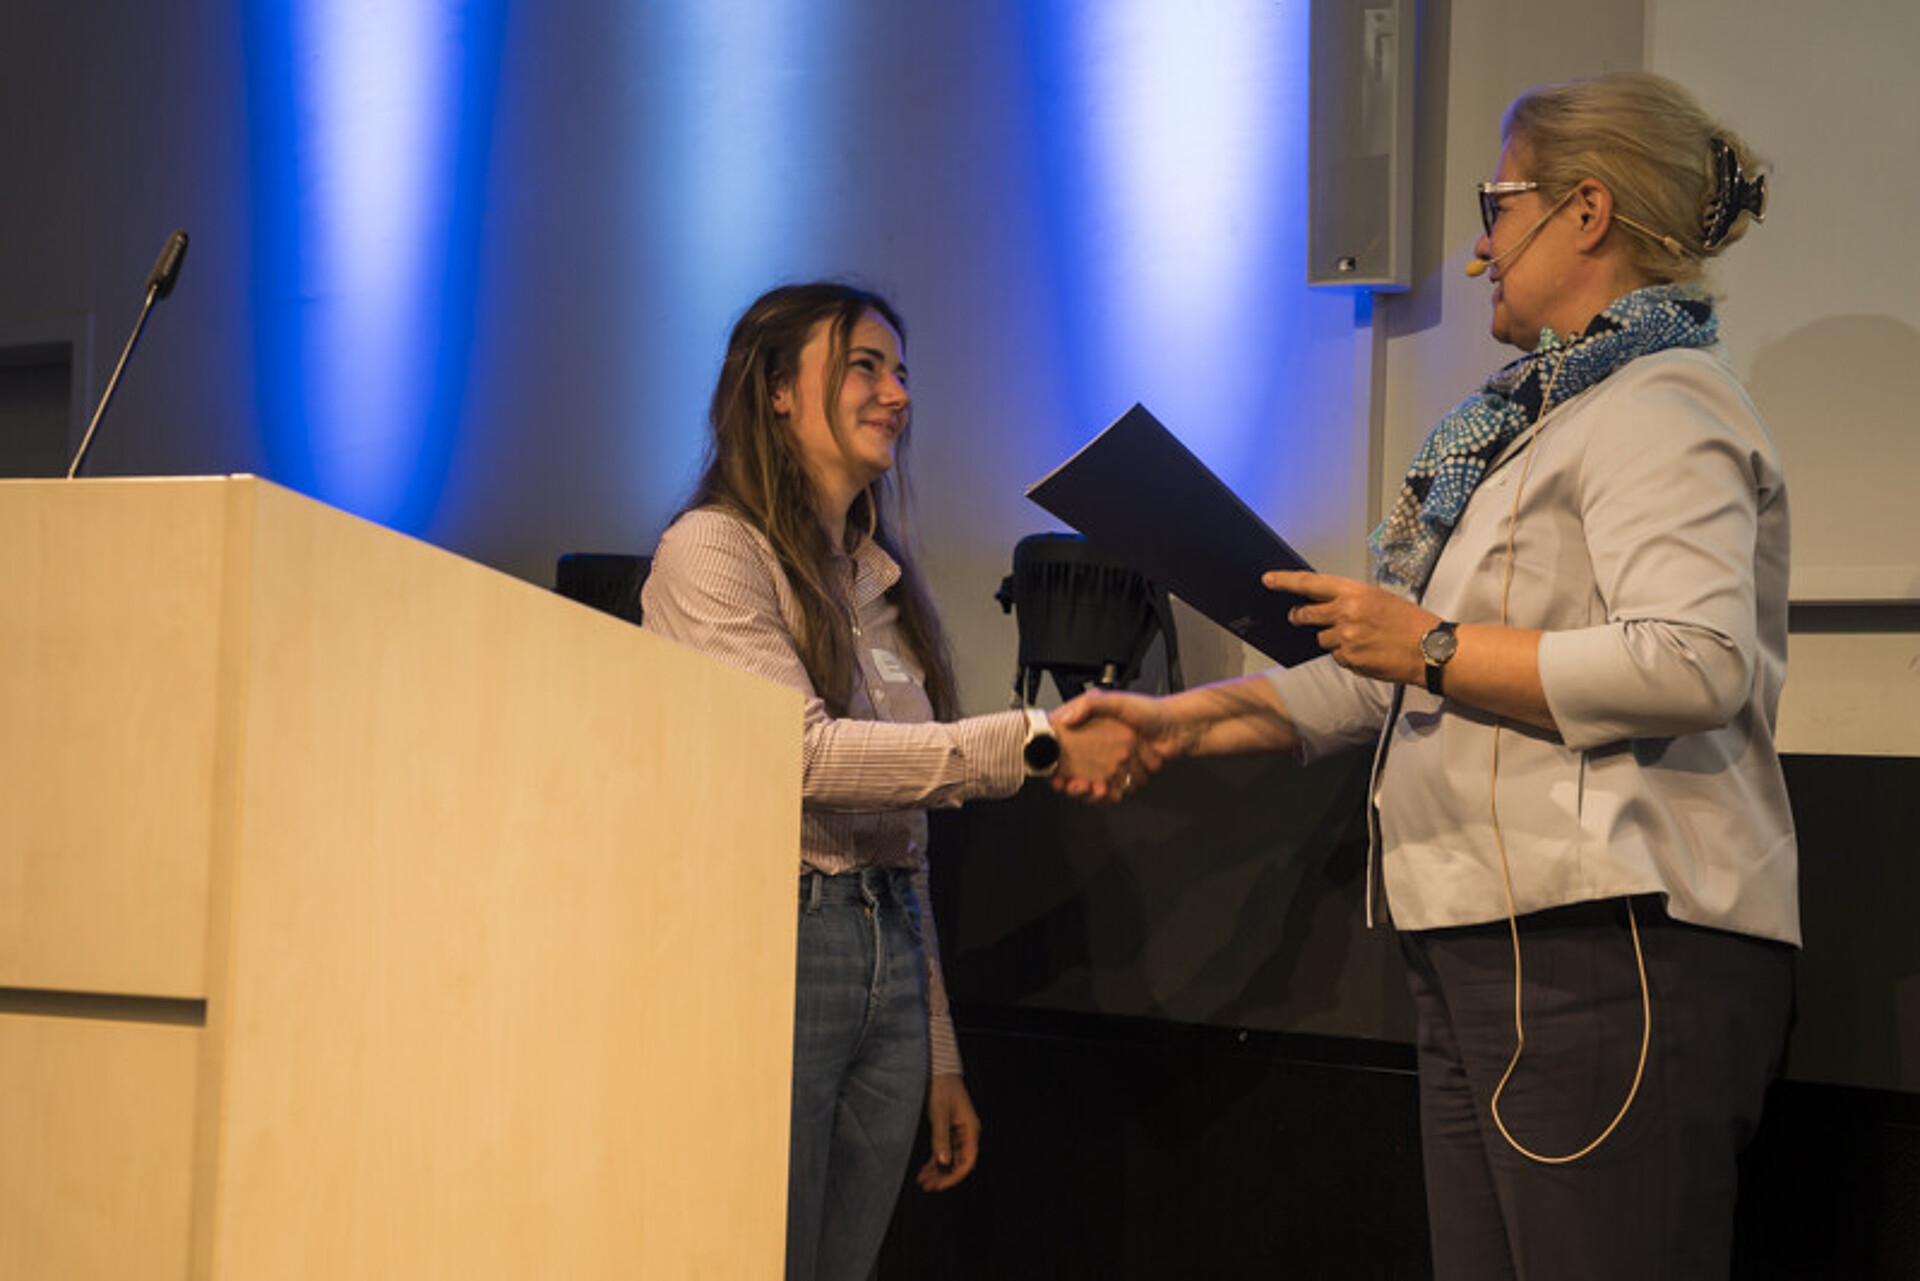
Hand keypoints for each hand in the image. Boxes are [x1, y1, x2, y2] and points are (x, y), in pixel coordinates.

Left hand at [916, 1073, 979, 1190]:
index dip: (954, 1175)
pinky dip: (935, 1161)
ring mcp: (958, 1132)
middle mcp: (967, 1133)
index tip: (939, 1185)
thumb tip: (944, 1161)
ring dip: (938, 1170)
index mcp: (971, 1129)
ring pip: (950, 1158)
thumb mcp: (940, 1112)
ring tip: (923, 1181)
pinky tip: (924, 1170)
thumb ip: (941, 1137)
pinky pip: (944, 1150)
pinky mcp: (949, 1130)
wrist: (938, 1070)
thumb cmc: (941, 1087)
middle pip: (959, 1162)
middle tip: (927, 1186)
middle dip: (943, 1176)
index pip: (967, 1160)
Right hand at [1048, 700, 1147, 802]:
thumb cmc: (1149, 710)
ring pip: (1092, 786)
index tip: (1053, 769)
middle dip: (1070, 781)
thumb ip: (1090, 705)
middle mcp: (1102, 749)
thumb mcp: (1115, 701)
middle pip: (1076, 772)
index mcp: (1094, 730)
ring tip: (1085, 785)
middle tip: (1067, 782)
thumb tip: (1065, 718)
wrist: (1177, 728)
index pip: (1067, 750)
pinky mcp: (1126, 778)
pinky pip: (1111, 793)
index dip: (1056, 761)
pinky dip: (1105, 796)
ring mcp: (1114, 765)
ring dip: (1087, 791)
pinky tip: (1102, 791)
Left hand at [1265, 570, 1436, 685]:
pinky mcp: (1349, 659)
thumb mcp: (1379, 598)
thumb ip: (1350, 599)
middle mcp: (1346, 613)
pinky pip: (1337, 657)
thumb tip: (1326, 605)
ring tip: (1361, 638)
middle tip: (1297, 616)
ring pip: (1321, 639)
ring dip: (1333, 639)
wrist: (1430, 648)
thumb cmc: (1409, 622)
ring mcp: (1346, 638)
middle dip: (1300, 616)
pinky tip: (1367, 652)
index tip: (1268, 580)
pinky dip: (1347, 656)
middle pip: (1306, 614)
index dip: (1285, 581)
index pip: (1310, 583)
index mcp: (1354, 591)